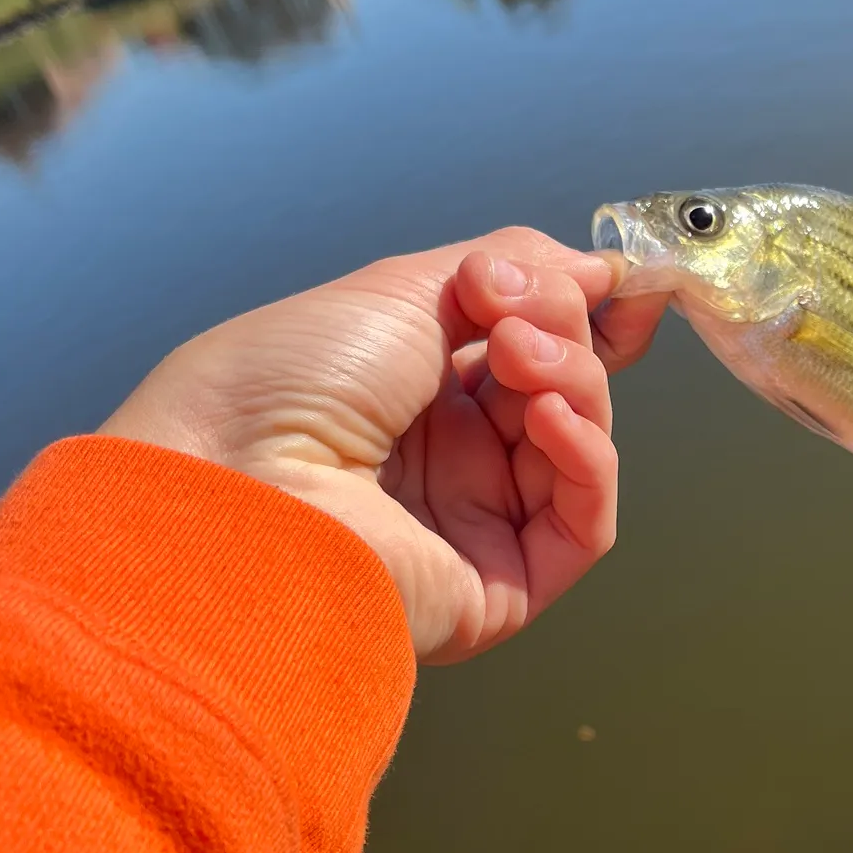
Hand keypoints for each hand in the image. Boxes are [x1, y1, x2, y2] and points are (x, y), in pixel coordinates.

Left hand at [100, 229, 667, 662]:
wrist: (234, 486)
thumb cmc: (284, 384)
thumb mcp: (400, 290)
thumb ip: (512, 271)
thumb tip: (598, 265)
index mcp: (416, 392)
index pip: (529, 350)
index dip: (578, 312)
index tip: (618, 276)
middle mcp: (450, 459)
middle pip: (559, 389)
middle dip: (559, 331)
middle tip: (512, 313)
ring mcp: (476, 525)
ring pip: (578, 448)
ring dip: (571, 383)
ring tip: (517, 356)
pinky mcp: (501, 587)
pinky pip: (582, 524)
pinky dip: (587, 459)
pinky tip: (547, 416)